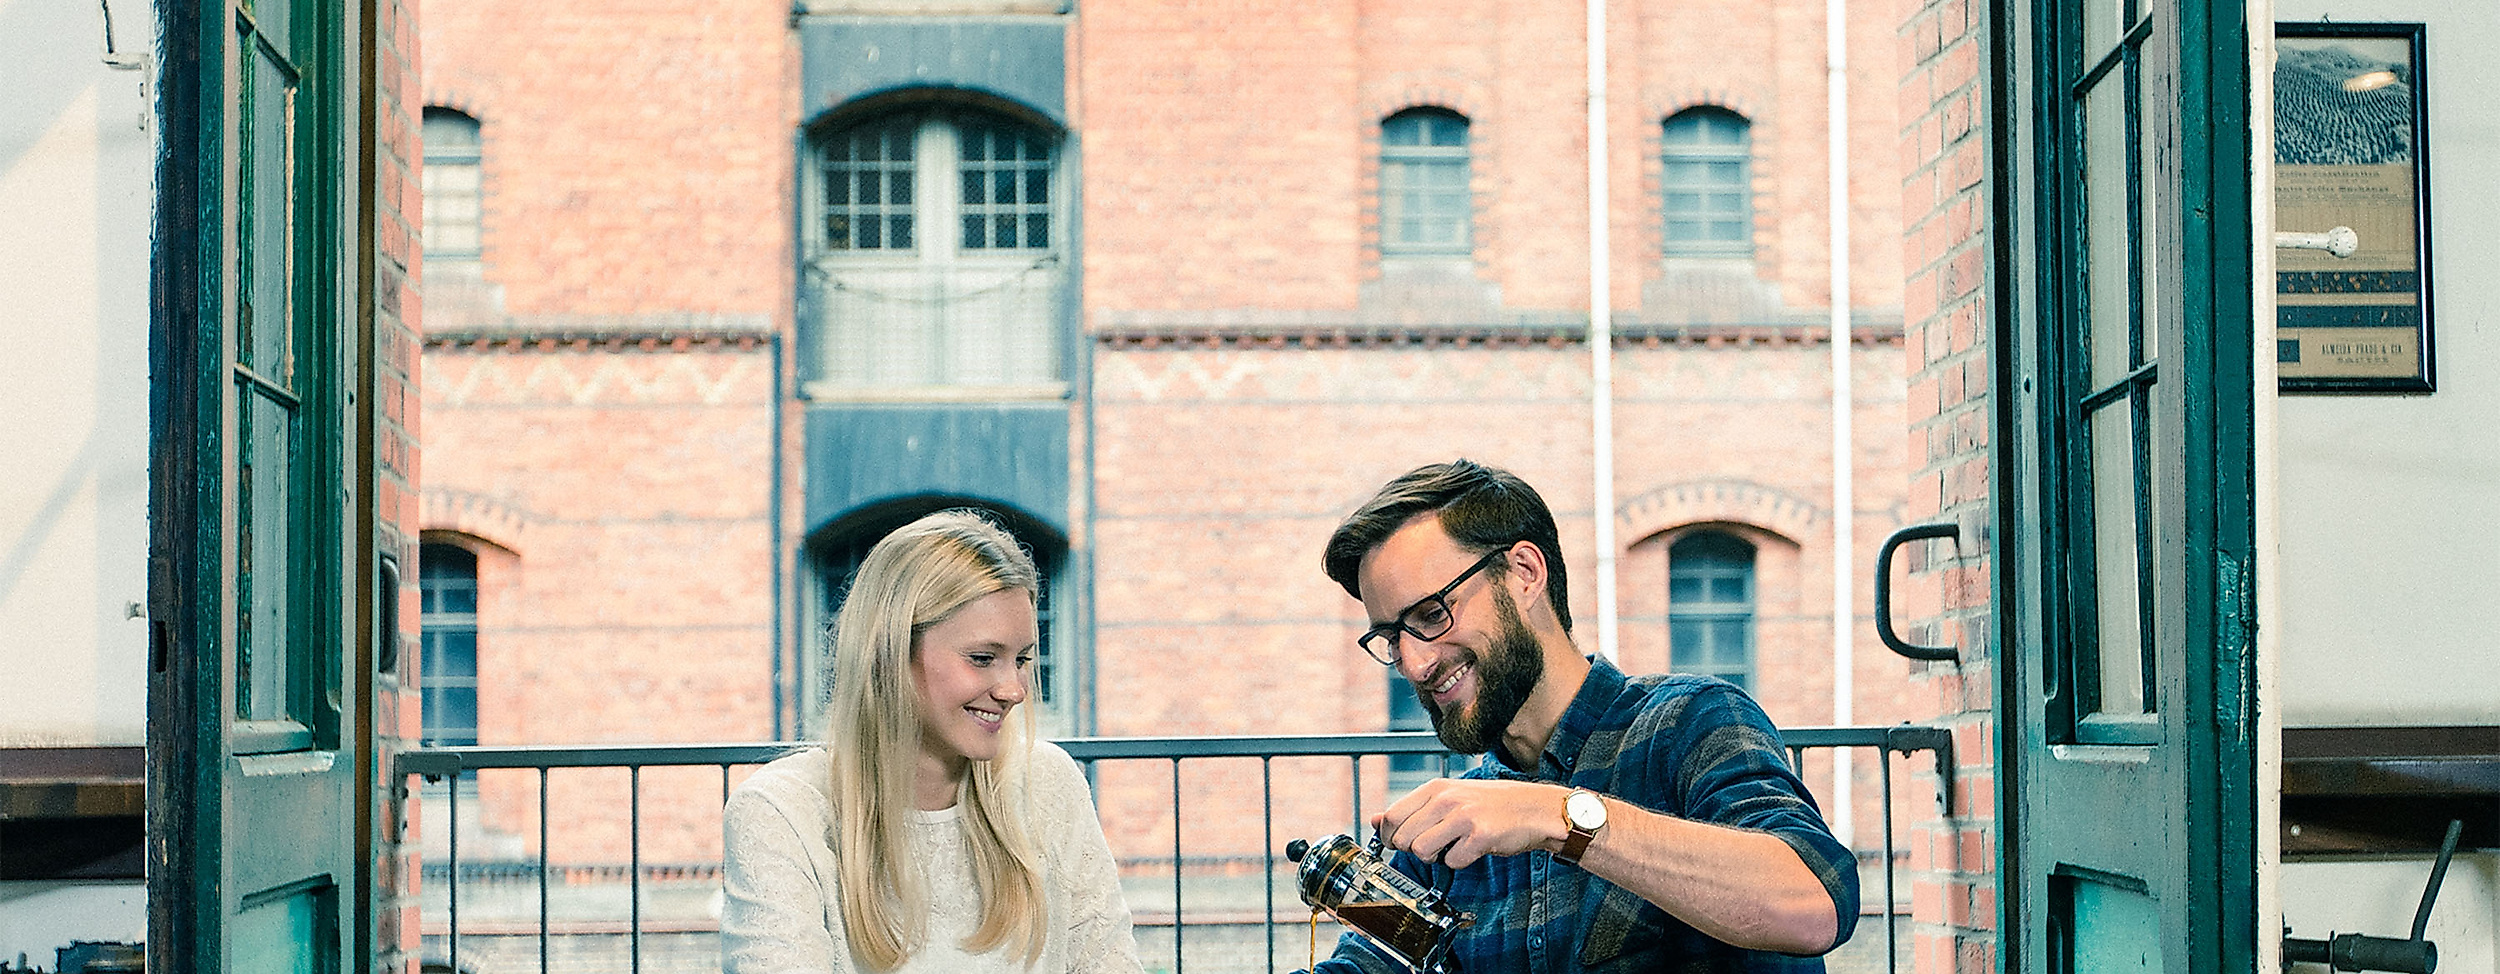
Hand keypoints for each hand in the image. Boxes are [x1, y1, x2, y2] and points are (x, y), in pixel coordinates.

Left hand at [1370, 778, 1568, 868]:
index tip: (1399, 843)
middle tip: (1434, 845)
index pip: (1391, 816)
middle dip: (1413, 850)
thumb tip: (1374, 820)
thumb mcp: (1449, 797)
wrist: (1536, 809)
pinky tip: (1472, 849)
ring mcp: (1463, 817)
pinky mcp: (1480, 836)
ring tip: (1453, 847)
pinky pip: (1452, 861)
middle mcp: (1446, 799)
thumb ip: (1412, 809)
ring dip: (1435, 857)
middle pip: (1402, 838)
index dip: (1389, 837)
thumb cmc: (1492, 804)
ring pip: (1422, 851)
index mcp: (1435, 788)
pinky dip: (1459, 862)